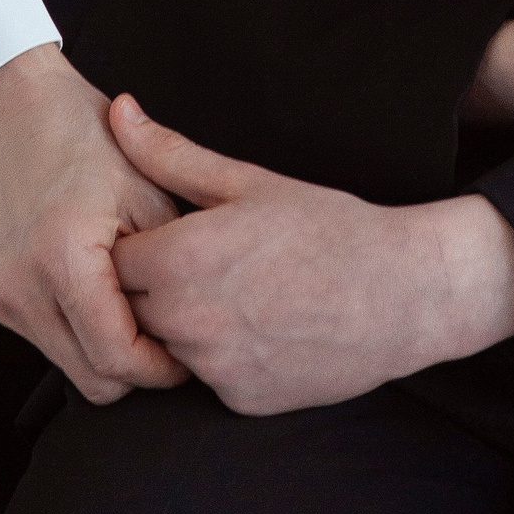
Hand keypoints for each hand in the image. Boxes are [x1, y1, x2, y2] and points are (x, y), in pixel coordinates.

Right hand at [0, 44, 185, 403]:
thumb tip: (198, 321)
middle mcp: (23, 288)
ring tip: (142, 309)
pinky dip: (83, 334)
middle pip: (92, 380)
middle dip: (138, 369)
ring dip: (108, 353)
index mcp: (63, 259)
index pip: (116, 357)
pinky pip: (50, 341)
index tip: (190, 354)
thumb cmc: (87, 137)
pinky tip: (108, 297)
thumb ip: (172, 264)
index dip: (162, 368)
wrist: (17, 108)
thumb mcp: (149, 189)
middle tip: (173, 337)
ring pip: (70, 366)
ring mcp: (4, 297)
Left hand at [107, 101, 513, 411]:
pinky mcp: (238, 400)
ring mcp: (212, 368)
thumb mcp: (248, 181)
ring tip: (238, 289)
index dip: (139, 243)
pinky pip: (206, 377)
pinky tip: (262, 325)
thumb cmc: (328, 227)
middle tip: (207, 260)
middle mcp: (186, 321)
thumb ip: (171, 154)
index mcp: (180, 260)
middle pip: (131, 307)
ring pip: (167, 345)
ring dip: (185, 322)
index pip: (111, 260)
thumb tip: (119, 112)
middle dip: (155, 284)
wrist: (401, 294)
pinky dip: (221, 355)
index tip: (169, 231)